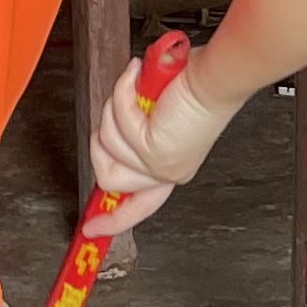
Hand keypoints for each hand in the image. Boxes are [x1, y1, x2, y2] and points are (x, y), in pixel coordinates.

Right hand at [79, 56, 229, 243]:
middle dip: (101, 140)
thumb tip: (106, 139)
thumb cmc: (194, 87)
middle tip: (118, 110)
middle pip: (107, 178)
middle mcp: (166, 173)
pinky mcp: (152, 148)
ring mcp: (158, 165)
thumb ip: (135, 135)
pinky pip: (118, 120)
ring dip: (115, 107)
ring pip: (106, 144)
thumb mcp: (160, 120)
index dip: (111, 221)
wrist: (215, 78)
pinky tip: (138, 77)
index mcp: (169, 170)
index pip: (137, 209)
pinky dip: (123, 91)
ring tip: (139, 88)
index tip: (92, 229)